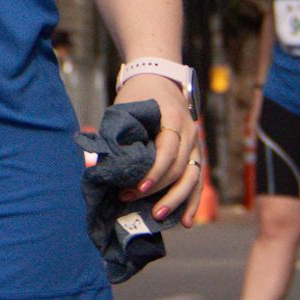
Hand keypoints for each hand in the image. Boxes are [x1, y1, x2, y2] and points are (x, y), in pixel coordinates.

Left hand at [113, 77, 200, 222]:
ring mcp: (196, 144)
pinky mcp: (195, 154)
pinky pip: (197, 180)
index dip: (154, 173)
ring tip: (159, 217)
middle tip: (136, 203)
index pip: (167, 152)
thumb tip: (102, 168)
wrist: (158, 77)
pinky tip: (187, 221)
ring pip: (193, 178)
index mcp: (172, 120)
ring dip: (178, 201)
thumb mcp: (125, 109)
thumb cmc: (136, 96)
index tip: (138, 188)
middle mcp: (189, 133)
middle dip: (160, 191)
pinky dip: (193, 201)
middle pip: (180, 169)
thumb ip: (118, 136)